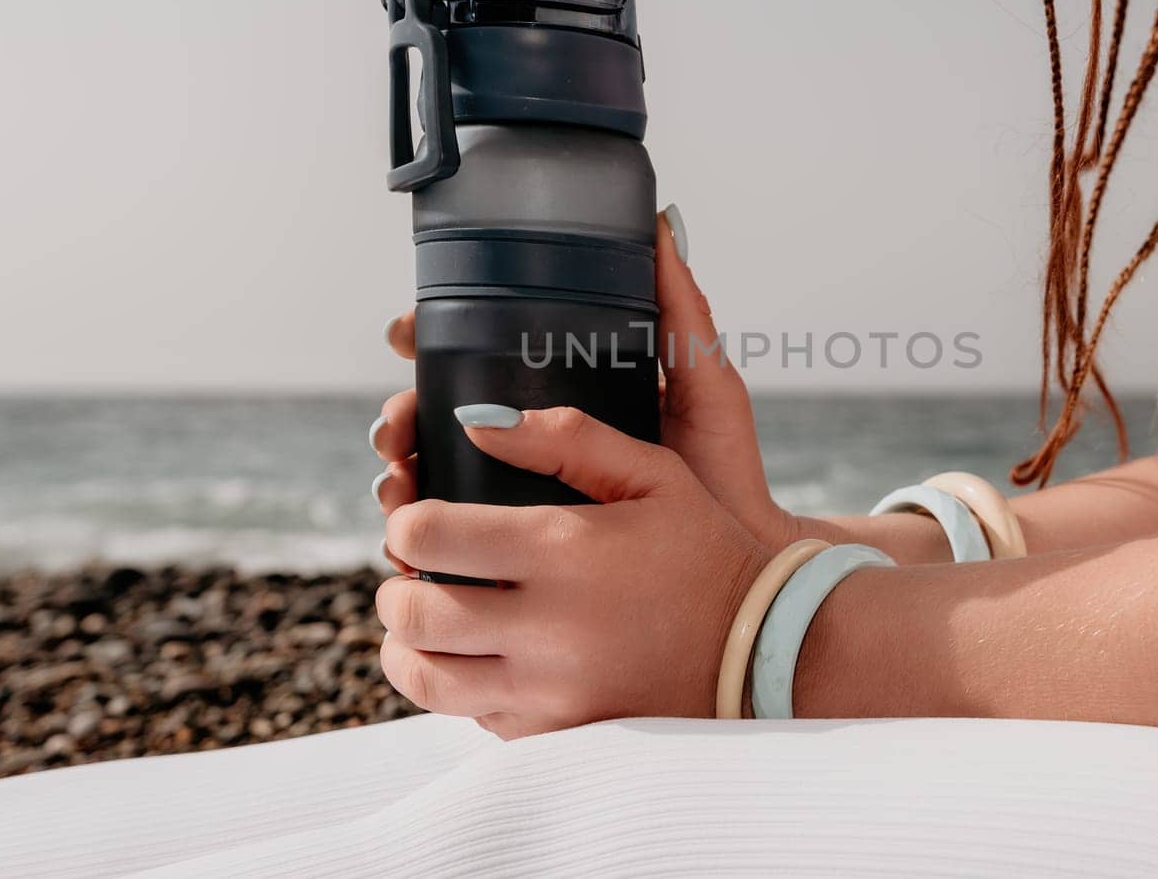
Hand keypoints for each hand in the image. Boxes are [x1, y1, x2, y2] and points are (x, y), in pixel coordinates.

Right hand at [371, 206, 803, 549]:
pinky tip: (410, 543)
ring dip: (400, 471)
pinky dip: (421, 539)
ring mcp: (524, 497)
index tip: (406, 332)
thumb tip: (661, 221)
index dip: (431, 337)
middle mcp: (536, 439)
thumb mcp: (704, 383)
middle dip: (401, 413)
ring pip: (434, 475)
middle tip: (397, 422)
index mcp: (566, 392)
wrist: (740, 572)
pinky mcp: (522, 553)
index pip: (480, 352)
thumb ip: (681, 311)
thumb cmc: (727, 474)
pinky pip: (454, 542)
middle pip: (440, 414)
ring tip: (398, 479)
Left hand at [376, 405, 770, 737]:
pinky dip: (458, 686)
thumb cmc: (704, 549)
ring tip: (425, 623)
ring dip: (406, 647)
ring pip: (425, 678)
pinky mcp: (558, 734)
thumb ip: (566, 436)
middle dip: (394, 586)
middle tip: (410, 574)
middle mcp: (548, 627)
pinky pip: (471, 717)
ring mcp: (550, 691)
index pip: (429, 536)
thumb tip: (475, 424)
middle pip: (412, 613)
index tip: (419, 519)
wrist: (763, 648)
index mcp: (564, 550)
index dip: (406, 521)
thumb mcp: (654, 473)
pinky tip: (481, 658)